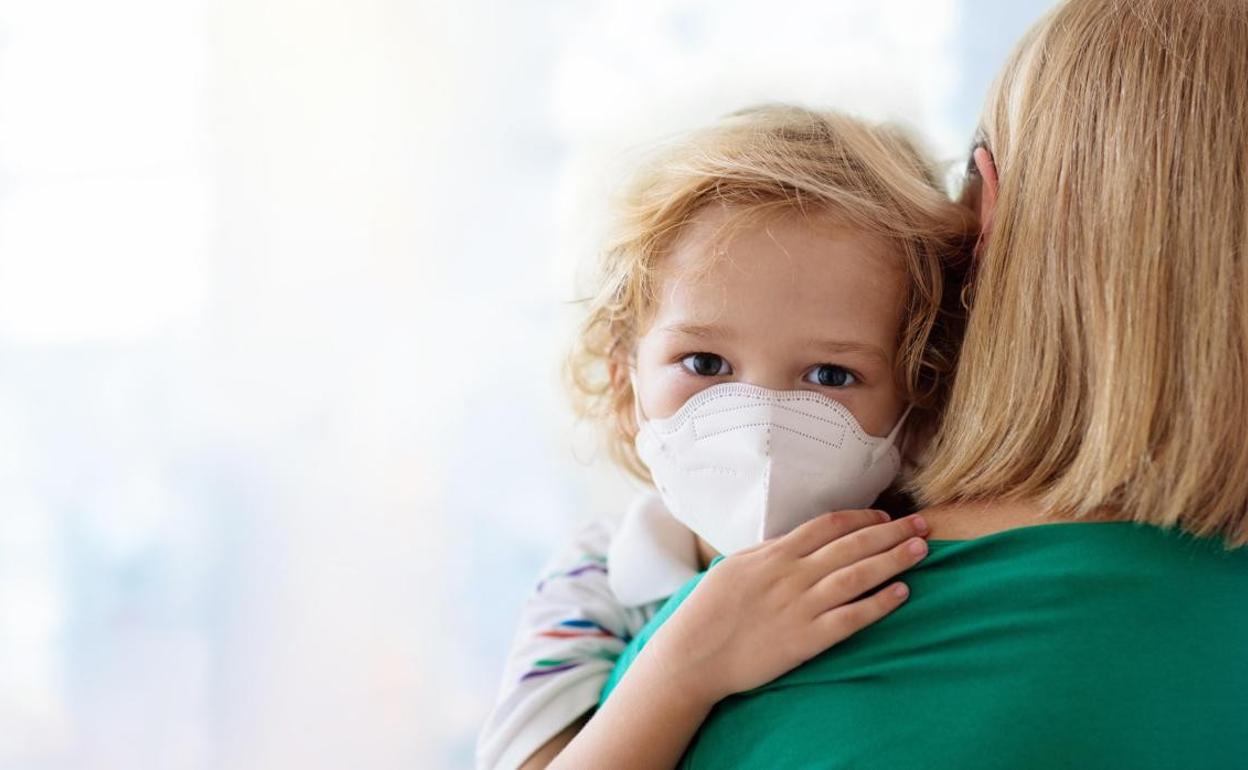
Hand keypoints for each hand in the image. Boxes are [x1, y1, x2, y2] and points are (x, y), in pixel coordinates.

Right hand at [639, 509, 928, 705]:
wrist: (692, 655)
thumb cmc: (708, 612)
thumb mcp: (735, 567)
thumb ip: (769, 554)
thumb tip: (796, 541)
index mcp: (774, 554)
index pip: (828, 525)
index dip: (861, 517)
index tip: (885, 516)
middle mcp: (791, 575)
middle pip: (851, 545)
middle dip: (890, 532)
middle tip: (922, 525)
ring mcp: (800, 606)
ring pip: (858, 575)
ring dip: (893, 560)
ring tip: (921, 550)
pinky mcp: (806, 639)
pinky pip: (852, 618)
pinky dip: (880, 604)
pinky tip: (903, 594)